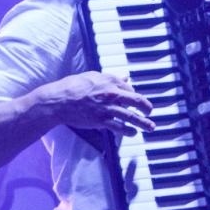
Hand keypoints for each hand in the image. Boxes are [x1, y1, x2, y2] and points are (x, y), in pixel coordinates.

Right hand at [36, 71, 153, 133]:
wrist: (58, 101)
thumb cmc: (72, 87)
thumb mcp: (92, 76)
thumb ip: (110, 78)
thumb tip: (124, 78)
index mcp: (109, 81)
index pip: (130, 89)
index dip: (135, 96)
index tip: (136, 101)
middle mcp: (111, 94)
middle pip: (136, 101)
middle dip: (146, 107)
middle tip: (150, 112)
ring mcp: (107, 108)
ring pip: (131, 116)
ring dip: (143, 123)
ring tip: (150, 127)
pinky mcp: (101, 120)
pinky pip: (119, 127)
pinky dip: (128, 131)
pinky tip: (133, 133)